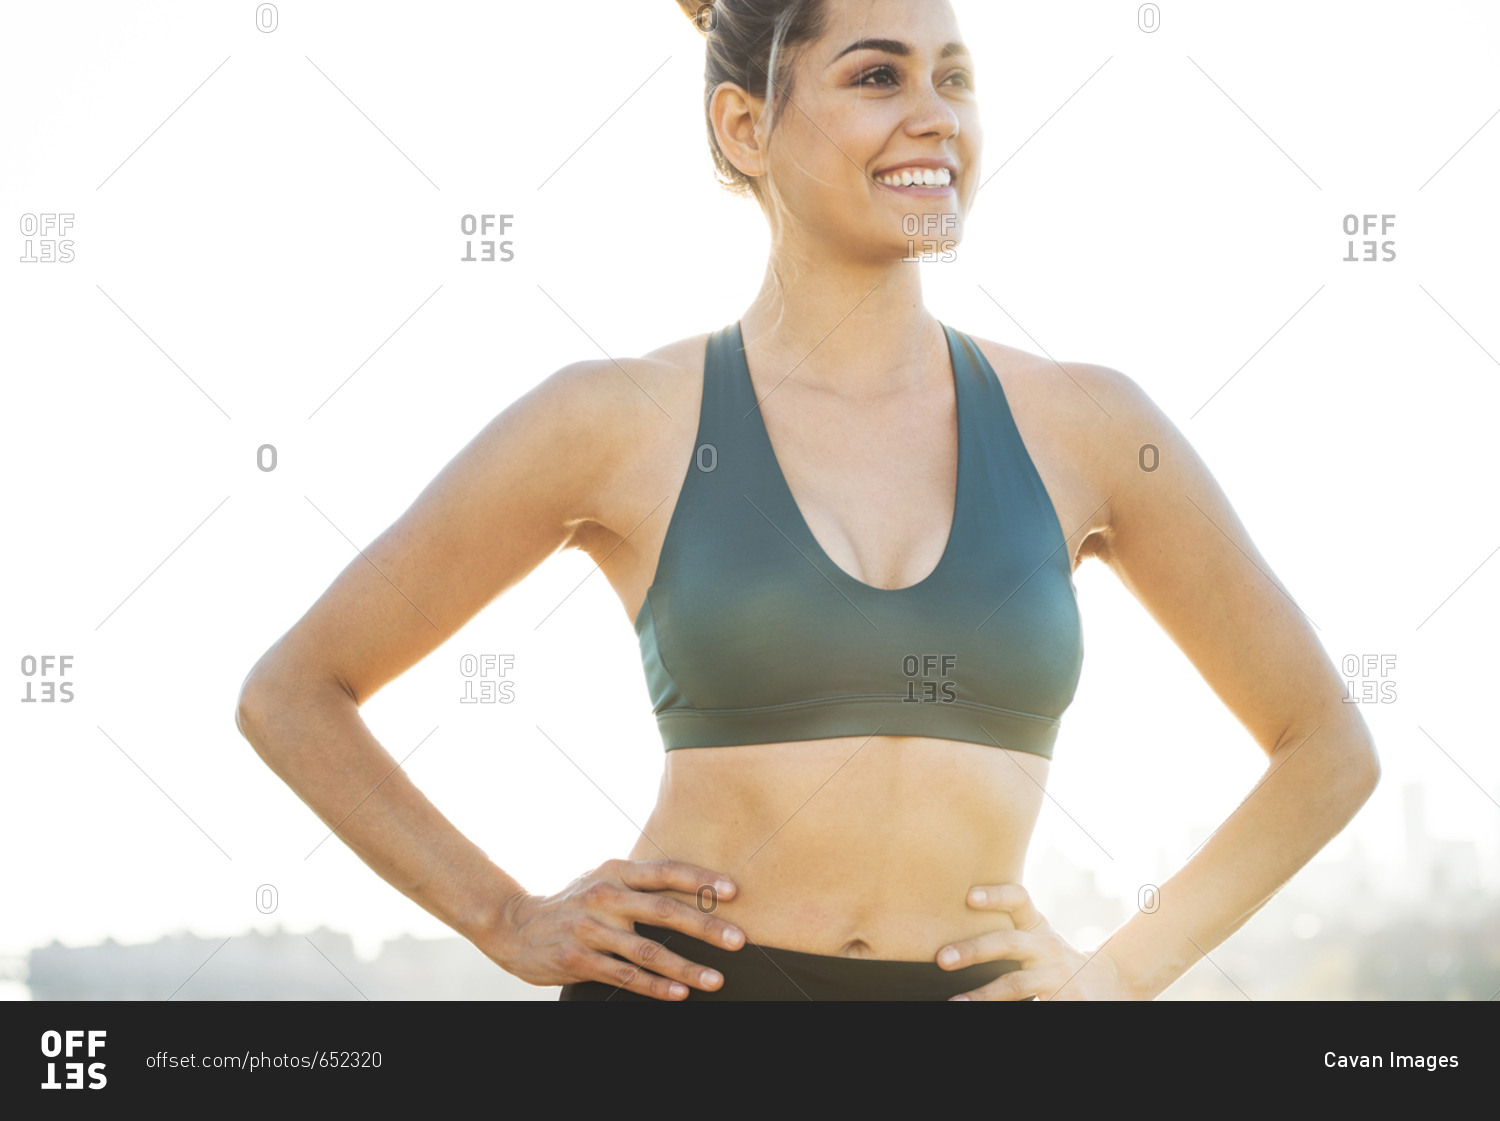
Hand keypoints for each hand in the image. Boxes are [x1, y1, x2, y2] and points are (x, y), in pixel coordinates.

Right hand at [489, 858, 744, 999]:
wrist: (514, 925)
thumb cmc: (573, 902)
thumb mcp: (602, 879)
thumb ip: (639, 884)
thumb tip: (694, 889)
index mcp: (615, 871)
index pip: (665, 872)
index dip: (700, 880)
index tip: (734, 891)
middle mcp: (604, 896)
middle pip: (664, 911)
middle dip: (706, 926)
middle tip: (738, 940)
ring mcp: (590, 929)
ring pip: (647, 952)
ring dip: (686, 967)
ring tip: (716, 979)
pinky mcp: (578, 960)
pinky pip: (624, 976)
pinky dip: (655, 987)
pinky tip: (679, 993)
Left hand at [936, 882, 1136, 999]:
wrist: (1109, 983)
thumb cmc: (1053, 959)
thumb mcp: (1037, 937)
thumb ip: (1007, 929)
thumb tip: (950, 939)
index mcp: (1037, 927)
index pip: (1019, 899)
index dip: (996, 894)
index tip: (969, 896)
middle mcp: (1047, 947)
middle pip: (1008, 942)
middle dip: (974, 950)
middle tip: (942, 958)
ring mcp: (1057, 976)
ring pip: (1016, 984)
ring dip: (983, 995)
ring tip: (955, 1003)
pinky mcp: (1067, 1001)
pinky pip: (1033, 1005)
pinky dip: (1008, 1010)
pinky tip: (986, 1014)